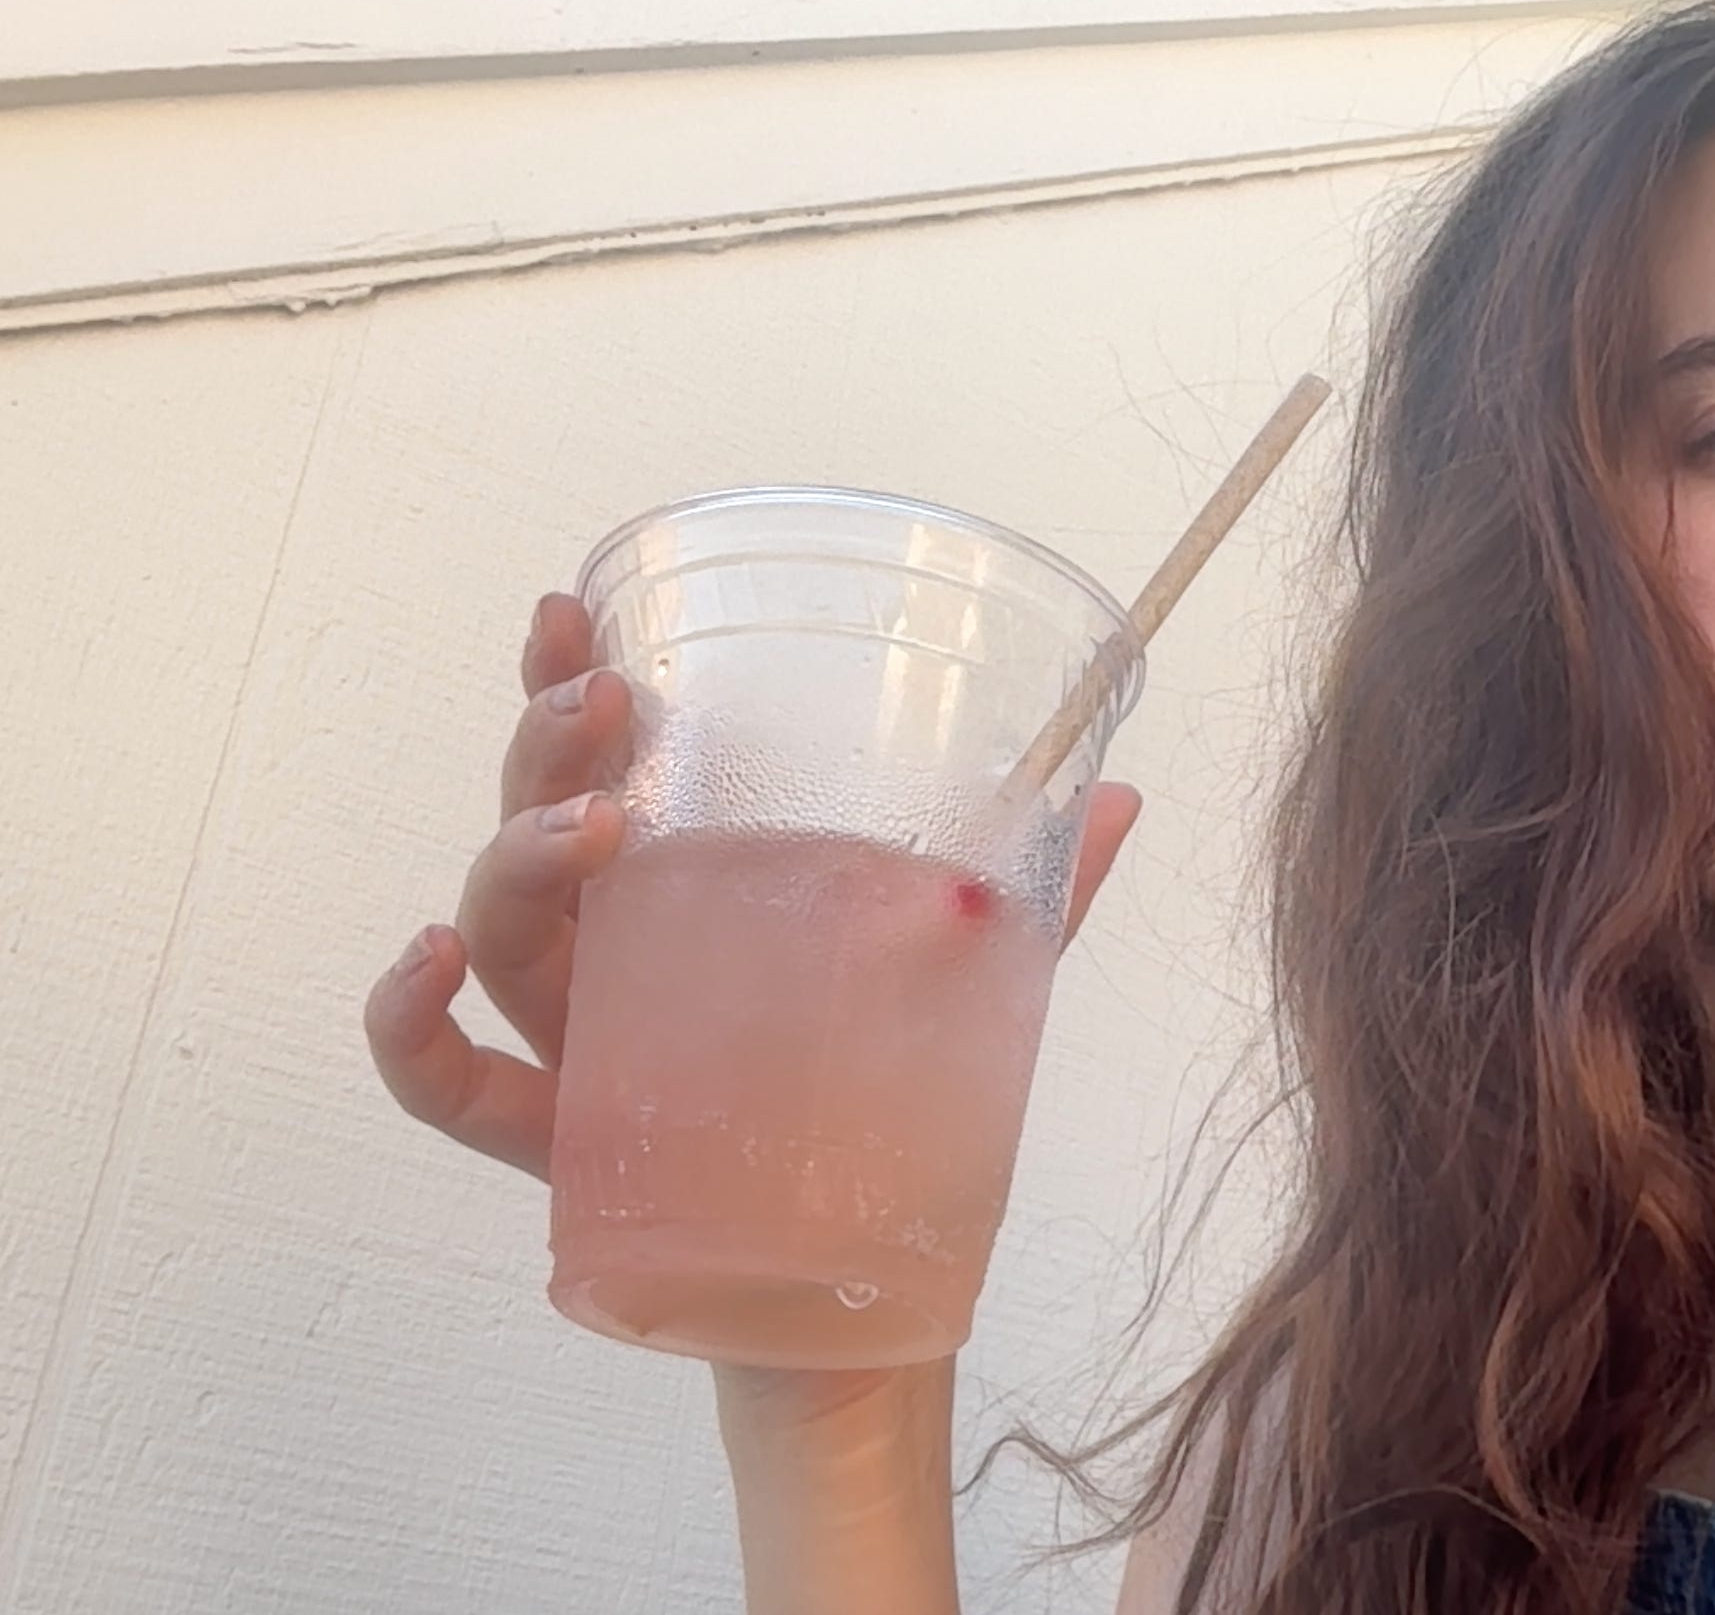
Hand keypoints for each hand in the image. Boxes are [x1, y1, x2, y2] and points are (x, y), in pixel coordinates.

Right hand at [363, 589, 1142, 1184]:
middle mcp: (617, 948)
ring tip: (591, 827)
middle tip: (609, 702)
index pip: (605, 760)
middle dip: (549, 745)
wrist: (863, 1286)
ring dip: (513, 851)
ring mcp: (578, 1037)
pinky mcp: (559, 1136)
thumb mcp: (965, 991)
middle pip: (530, 817)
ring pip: (491, 921)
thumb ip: (1033, 900)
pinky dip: (405, 1022)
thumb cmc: (891, 1109)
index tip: (575, 610)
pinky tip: (431, 963)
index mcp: (692, 889)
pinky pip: (441, 1083)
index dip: (565, 677)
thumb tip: (1127, 795)